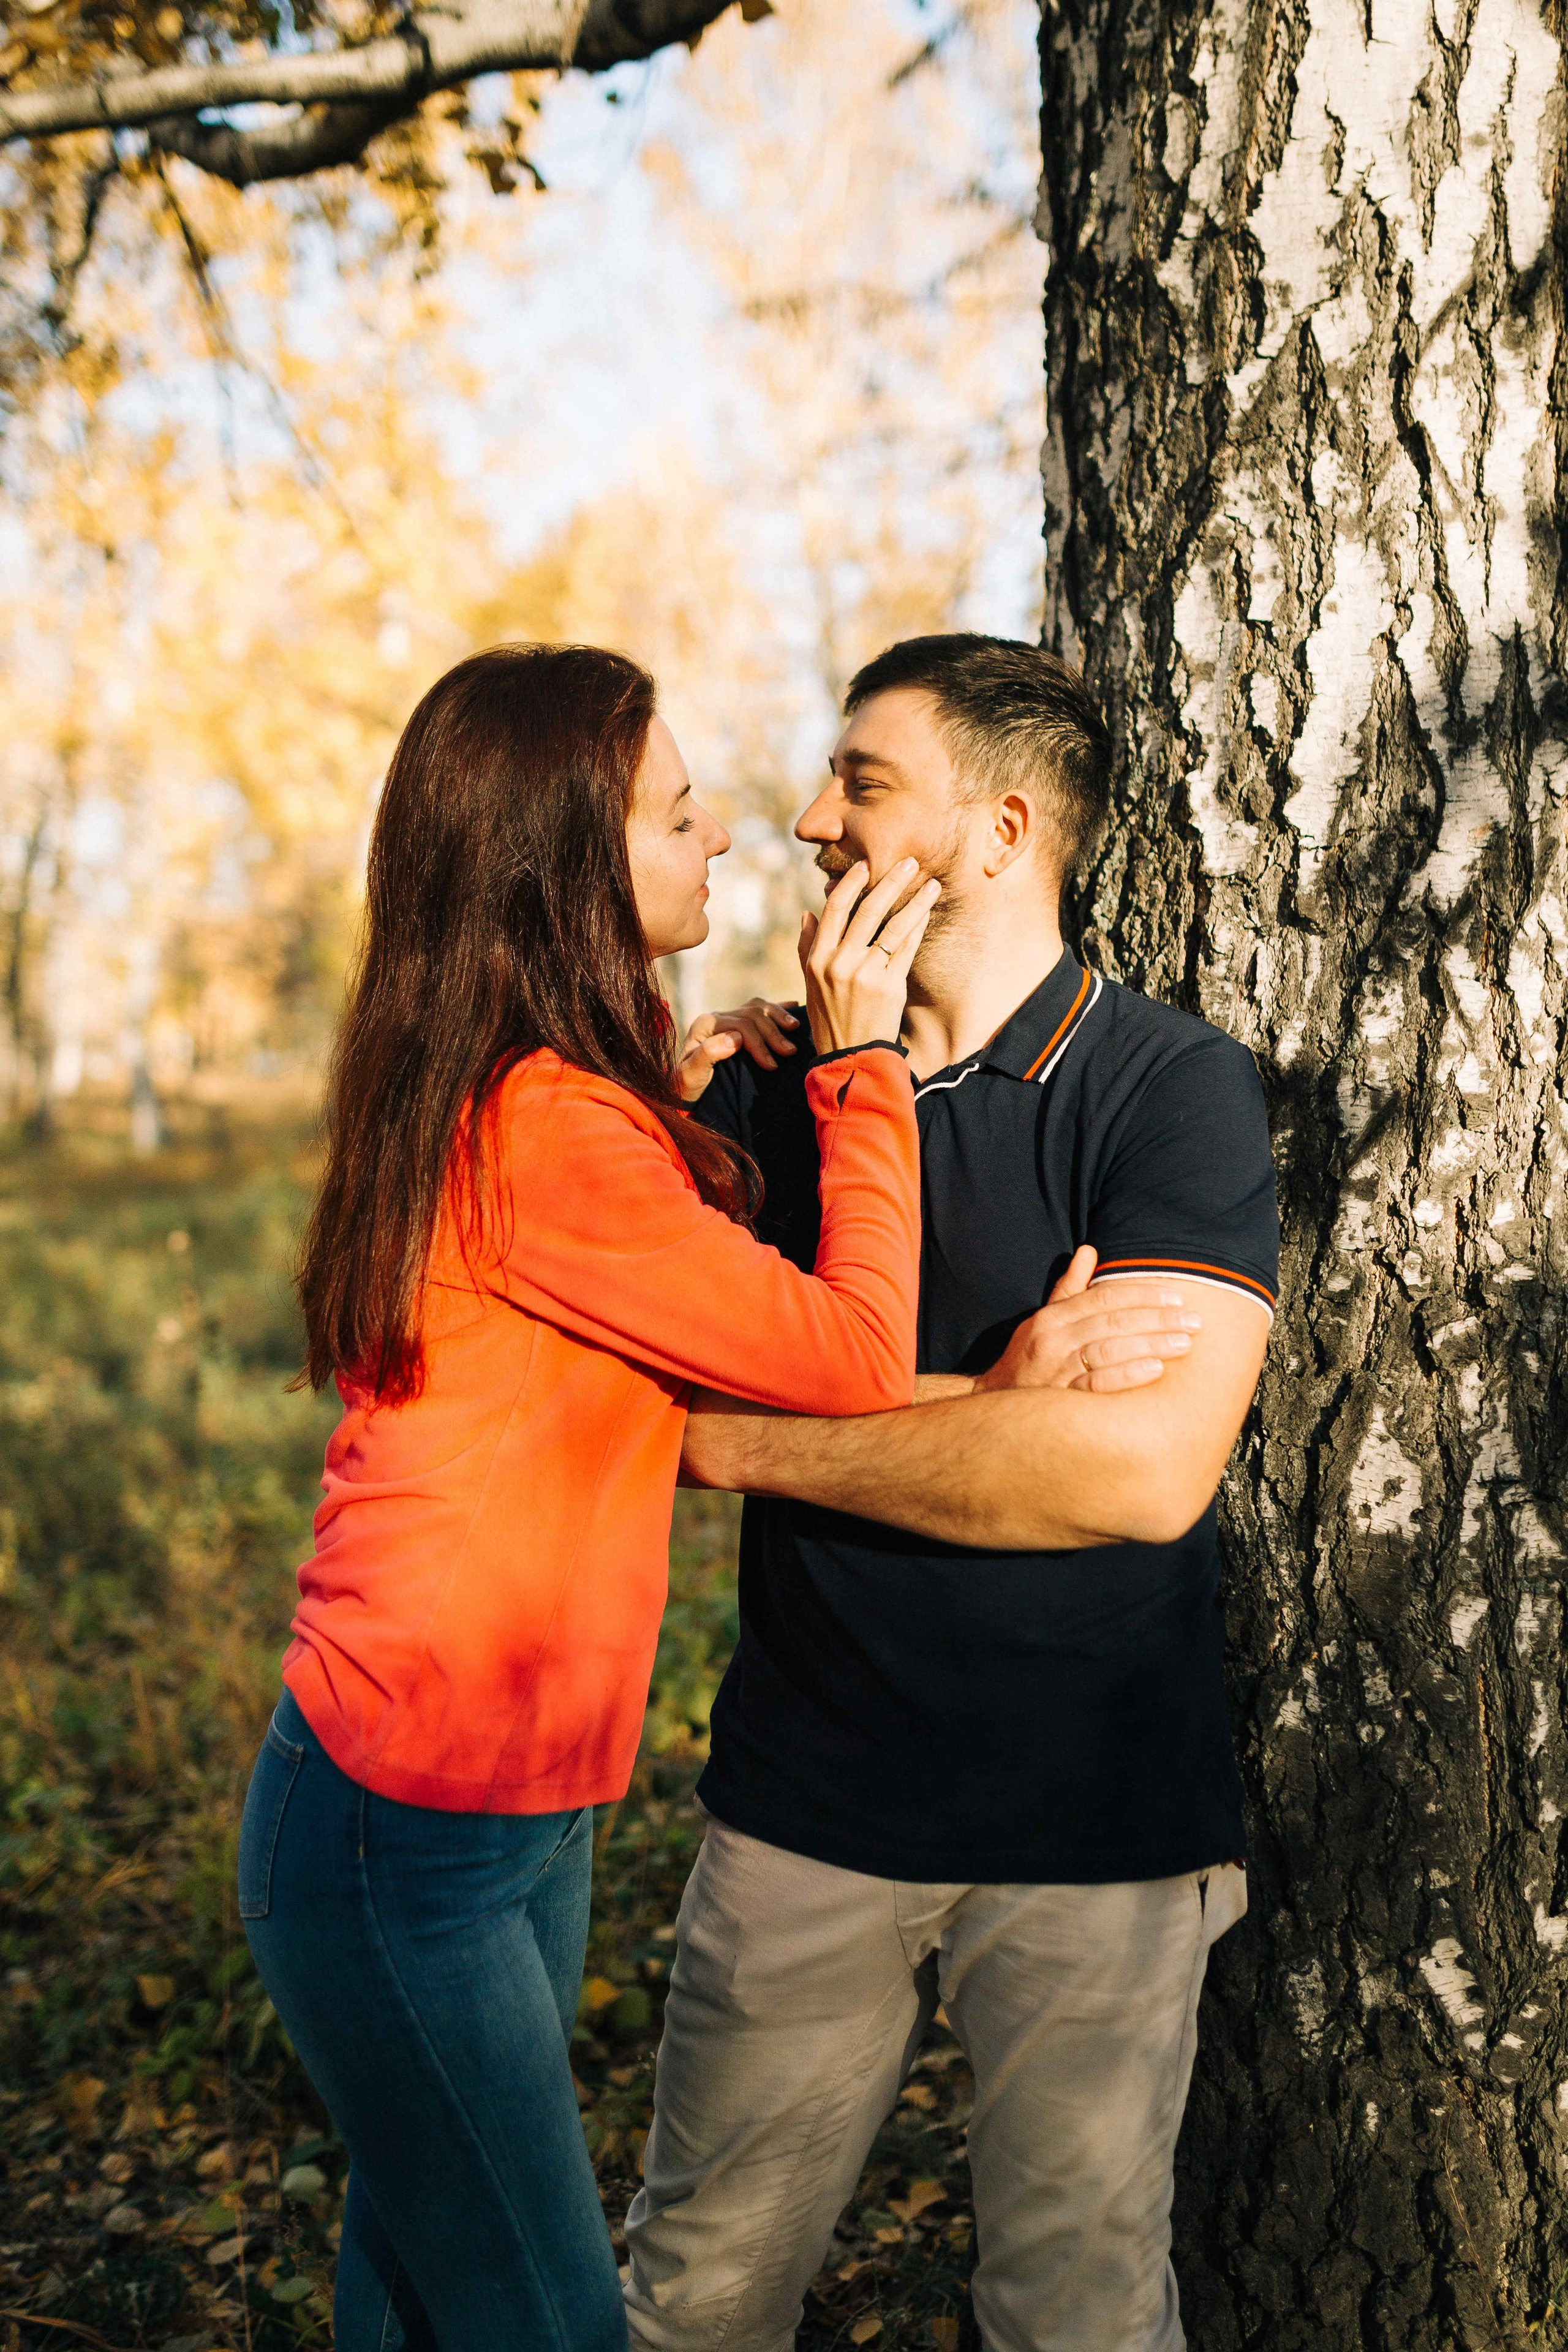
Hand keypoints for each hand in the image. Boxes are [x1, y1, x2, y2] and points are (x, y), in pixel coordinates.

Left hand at [674, 1000, 799, 1101]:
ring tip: (795, 1028)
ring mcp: (728, 1018)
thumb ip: (708, 1054)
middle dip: (773, 1033)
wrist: (684, 1089)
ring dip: (778, 1016)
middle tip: (789, 1052)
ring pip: (757, 1007)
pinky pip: (758, 1009)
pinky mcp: (737, 1024)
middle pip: (752, 1015)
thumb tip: (736, 1038)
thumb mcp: (691, 1074)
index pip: (741, 1025)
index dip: (759, 1043)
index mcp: (706, 1024)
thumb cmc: (687, 1085)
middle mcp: (717, 1017)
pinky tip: (793, 1005)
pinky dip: (776, 1007)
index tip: (771, 1065)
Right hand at [799, 858, 939, 1053]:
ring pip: (894, 926)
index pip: (835, 909)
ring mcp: (865, 974)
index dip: (852, 883)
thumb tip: (807, 913)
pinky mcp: (890, 987)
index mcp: (817, 959)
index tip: (868, 864)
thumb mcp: (810, 984)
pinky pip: (907, 949)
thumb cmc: (831, 1019)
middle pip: (868, 910)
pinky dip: (918, 928)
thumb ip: (808, 947)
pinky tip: (927, 913)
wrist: (851, 1057)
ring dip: (916, 901)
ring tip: (932, 884)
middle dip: (891, 882)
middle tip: (911, 863)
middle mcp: (839, 963)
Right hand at [974, 1246, 1201, 1393]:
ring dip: (1151, 1345)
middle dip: (1158, 1319)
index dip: (1142, 1294)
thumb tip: (1089, 1251)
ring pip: (1110, 1350)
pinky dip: (1128, 1375)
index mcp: (1052, 1318)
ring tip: (1184, 1343)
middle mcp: (1053, 1340)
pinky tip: (1155, 1370)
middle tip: (1193, 1321)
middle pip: (1113, 1322)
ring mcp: (1056, 1371)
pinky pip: (1098, 1385)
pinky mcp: (1061, 1400)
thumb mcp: (1043, 1319)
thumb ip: (1069, 1289)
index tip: (1174, 1297)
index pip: (1103, 1297)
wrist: (994, 1405)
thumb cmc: (1027, 1359)